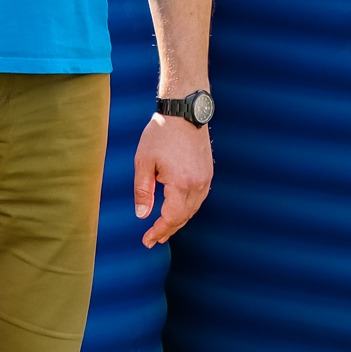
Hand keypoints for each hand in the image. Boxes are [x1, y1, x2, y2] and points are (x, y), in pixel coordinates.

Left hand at [134, 111, 212, 248]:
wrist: (185, 111)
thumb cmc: (161, 133)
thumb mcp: (144, 162)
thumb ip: (143, 191)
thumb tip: (142, 215)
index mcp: (181, 183)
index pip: (171, 218)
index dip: (158, 231)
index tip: (147, 241)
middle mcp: (198, 184)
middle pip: (184, 217)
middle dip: (168, 230)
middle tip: (154, 240)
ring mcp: (206, 178)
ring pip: (193, 209)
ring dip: (179, 221)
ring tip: (165, 229)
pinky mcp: (208, 171)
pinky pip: (199, 198)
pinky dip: (188, 208)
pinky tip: (178, 210)